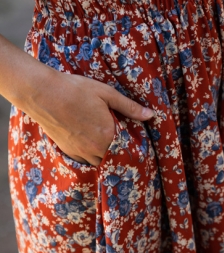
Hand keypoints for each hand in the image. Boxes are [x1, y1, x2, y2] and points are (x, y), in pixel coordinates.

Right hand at [28, 71, 153, 165]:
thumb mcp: (107, 94)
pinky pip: (84, 162)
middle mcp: (95, 148)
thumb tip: (150, 115)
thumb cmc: (76, 90)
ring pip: (99, 163)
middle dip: (120, 154)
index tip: (137, 146)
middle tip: (124, 146)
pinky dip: (91, 157)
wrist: (43, 93)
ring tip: (109, 147)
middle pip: (113, 159)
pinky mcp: (67, 150)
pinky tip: (92, 147)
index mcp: (108, 134)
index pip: (127, 149)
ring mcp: (80, 151)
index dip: (132, 148)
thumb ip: (129, 107)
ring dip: (105, 157)